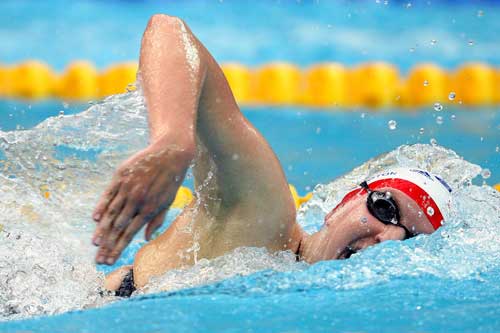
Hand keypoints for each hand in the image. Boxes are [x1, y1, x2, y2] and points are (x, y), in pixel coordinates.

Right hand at [92, 140, 193, 264]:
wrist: (170, 154)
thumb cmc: (170, 181)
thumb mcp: (167, 202)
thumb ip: (156, 221)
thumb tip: (146, 238)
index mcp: (149, 210)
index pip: (129, 234)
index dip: (118, 248)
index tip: (109, 260)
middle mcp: (137, 201)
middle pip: (117, 227)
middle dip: (107, 245)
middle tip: (97, 259)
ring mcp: (128, 188)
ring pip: (111, 212)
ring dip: (102, 230)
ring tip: (94, 243)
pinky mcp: (121, 176)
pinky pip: (108, 194)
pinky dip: (101, 206)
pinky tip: (95, 218)